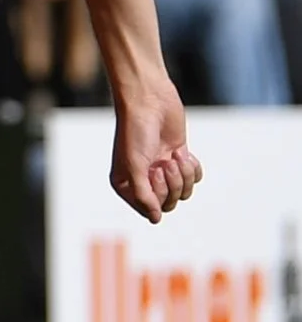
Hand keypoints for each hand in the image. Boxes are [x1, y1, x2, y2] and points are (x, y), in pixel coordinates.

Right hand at [110, 81, 201, 221]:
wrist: (150, 102)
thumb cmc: (136, 132)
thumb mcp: (135, 166)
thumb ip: (144, 195)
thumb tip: (156, 219)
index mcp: (126, 186)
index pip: (149, 209)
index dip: (156, 196)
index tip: (152, 173)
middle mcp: (143, 181)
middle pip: (169, 203)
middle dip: (172, 184)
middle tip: (164, 163)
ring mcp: (162, 171)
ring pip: (184, 192)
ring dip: (183, 175)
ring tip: (175, 156)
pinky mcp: (179, 159)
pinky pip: (194, 178)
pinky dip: (192, 167)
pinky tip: (182, 153)